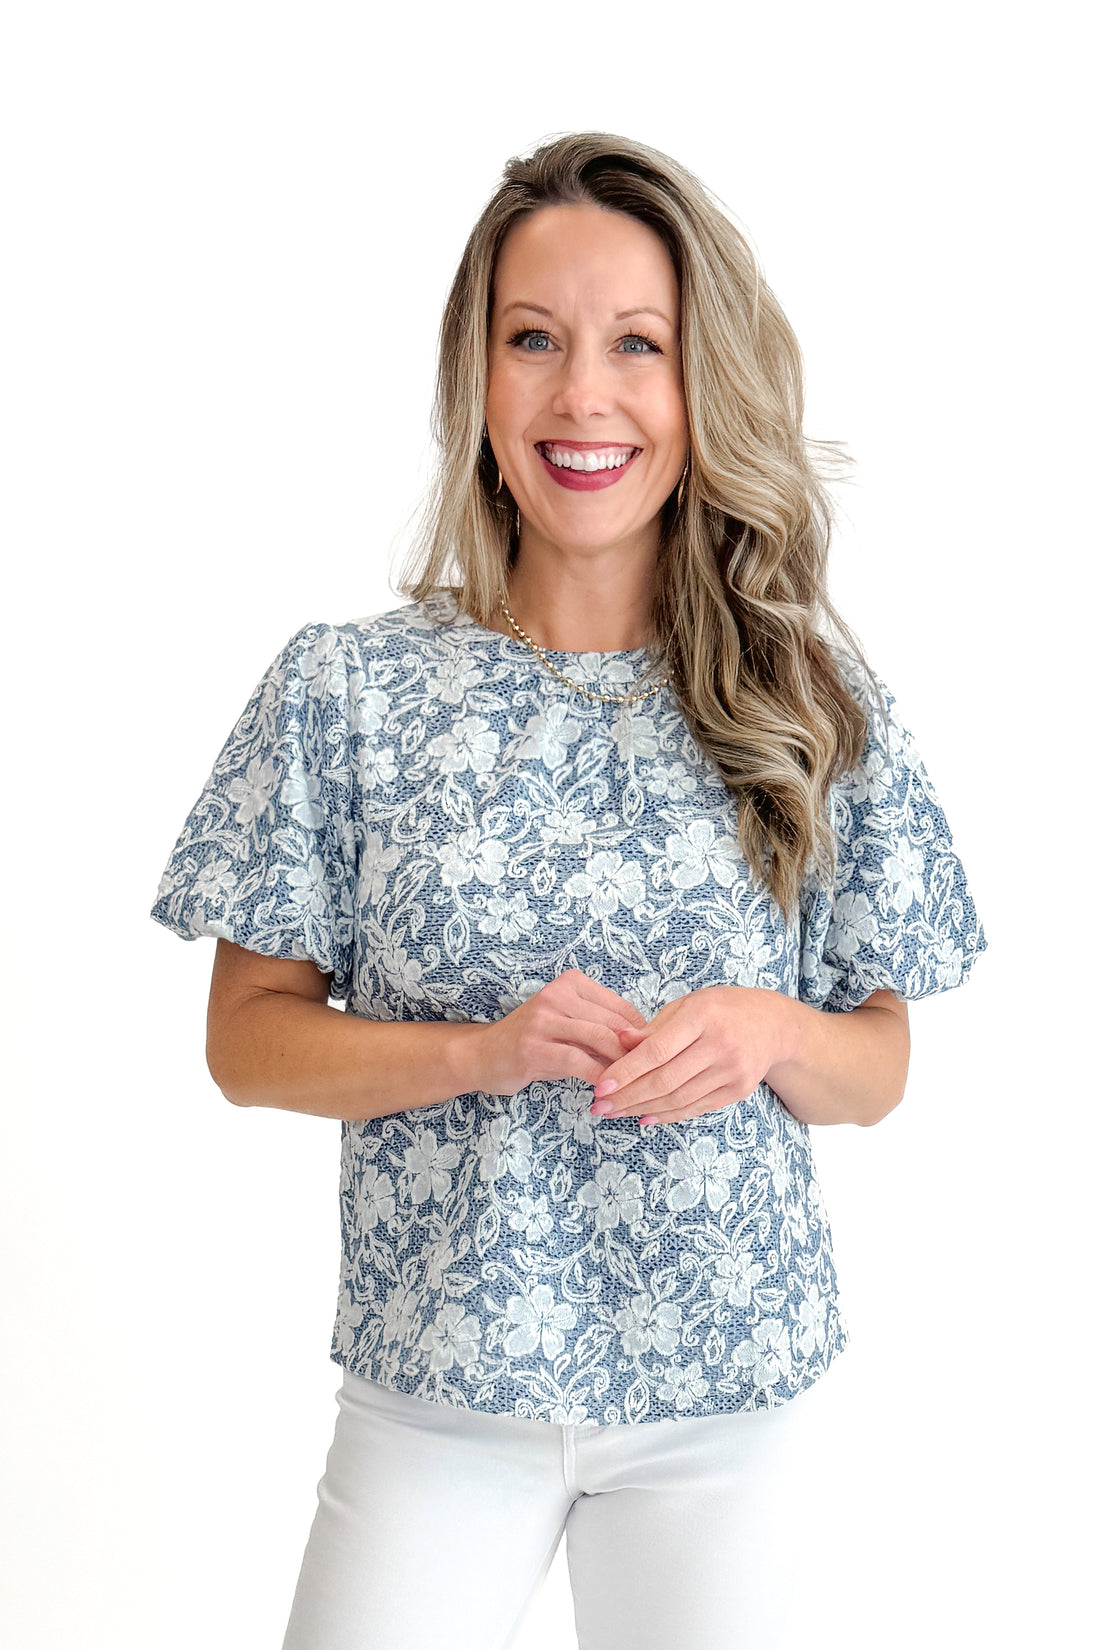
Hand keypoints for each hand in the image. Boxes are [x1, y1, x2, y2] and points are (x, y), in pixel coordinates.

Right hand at [478, 969, 648, 1097]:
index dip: (641, 1036)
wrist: (484, 1055)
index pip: (621, 1008)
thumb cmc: (536, 1042)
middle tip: (647, 1077)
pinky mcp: (533, 1046)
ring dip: (619, 1066)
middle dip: (634, 1053)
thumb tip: (646, 1046)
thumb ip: (602, 1030)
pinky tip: (604, 1091)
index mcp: (571, 982)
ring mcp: (543, 1019)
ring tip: (629, 1085)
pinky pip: (577, 1060)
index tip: (651, 1058)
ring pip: (599, 1039)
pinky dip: (596, 1076)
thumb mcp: (570, 1027)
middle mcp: (556, 994)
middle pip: (613, 1023)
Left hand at [588, 985, 795, 1125]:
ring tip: (615, 1113)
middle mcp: (719, 1045)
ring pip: (678, 1099)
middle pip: (665, 1080)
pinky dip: (668, 1115)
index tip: (600, 1086)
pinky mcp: (738, 1091)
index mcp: (702, 1017)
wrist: (773, 1025)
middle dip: (627, 1097)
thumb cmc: (723, 1009)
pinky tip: (644, 1117)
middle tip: (599, 1107)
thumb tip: (618, 1041)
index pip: (656, 1051)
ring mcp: (732, 1071)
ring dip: (642, 1109)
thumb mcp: (688, 1005)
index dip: (626, 1071)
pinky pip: (696, 1108)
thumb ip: (654, 1028)